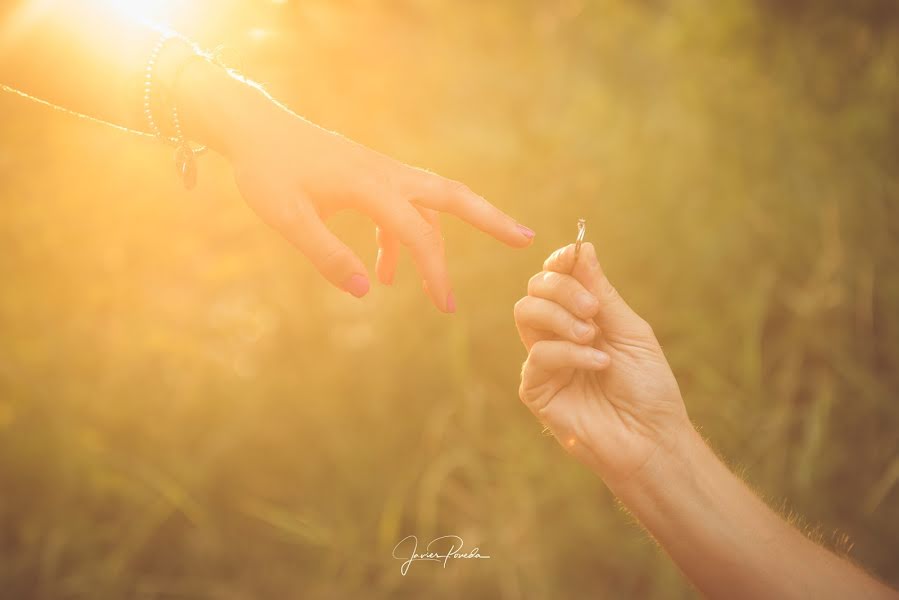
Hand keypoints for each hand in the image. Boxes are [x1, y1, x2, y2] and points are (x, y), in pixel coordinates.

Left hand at [187, 66, 534, 311]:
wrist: (255, 128)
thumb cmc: (267, 172)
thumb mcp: (288, 219)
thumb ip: (327, 254)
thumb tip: (366, 291)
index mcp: (371, 185)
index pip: (418, 232)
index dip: (436, 271)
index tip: (446, 307)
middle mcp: (387, 174)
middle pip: (453, 196)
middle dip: (491, 219)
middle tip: (526, 238)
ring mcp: (382, 173)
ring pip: (432, 204)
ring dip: (440, 243)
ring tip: (439, 291)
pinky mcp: (372, 177)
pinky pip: (402, 210)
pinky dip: (402, 240)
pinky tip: (383, 272)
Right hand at [514, 242, 690, 484]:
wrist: (651, 439)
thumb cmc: (648, 388)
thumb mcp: (630, 331)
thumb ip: (603, 293)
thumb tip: (583, 247)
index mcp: (582, 317)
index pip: (556, 277)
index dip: (560, 262)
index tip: (573, 254)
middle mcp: (557, 335)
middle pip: (535, 289)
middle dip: (560, 287)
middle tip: (592, 308)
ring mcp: (544, 361)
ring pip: (525, 313)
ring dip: (559, 316)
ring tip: (592, 334)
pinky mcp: (535, 389)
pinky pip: (538, 355)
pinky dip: (570, 353)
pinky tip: (599, 363)